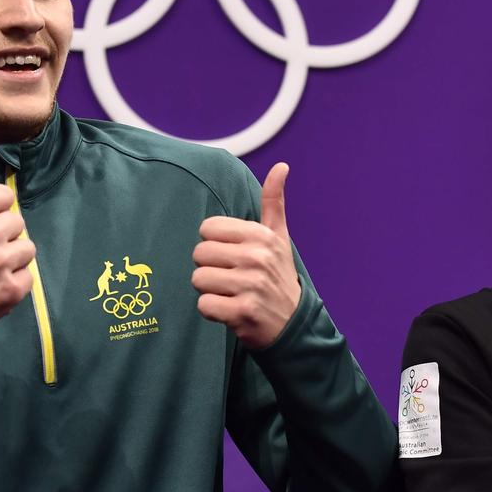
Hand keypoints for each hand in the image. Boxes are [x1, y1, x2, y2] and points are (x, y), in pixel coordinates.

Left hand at [192, 163, 301, 348]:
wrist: (292, 325)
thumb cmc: (278, 276)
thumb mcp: (279, 237)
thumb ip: (274, 202)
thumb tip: (281, 166)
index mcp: (261, 236)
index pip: (208, 229)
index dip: (214, 244)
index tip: (232, 256)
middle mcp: (257, 258)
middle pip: (199, 254)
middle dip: (209, 268)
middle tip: (230, 278)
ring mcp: (250, 286)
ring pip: (198, 279)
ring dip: (210, 291)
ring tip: (231, 294)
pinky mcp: (242, 312)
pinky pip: (204, 305)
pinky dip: (212, 311)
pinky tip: (230, 310)